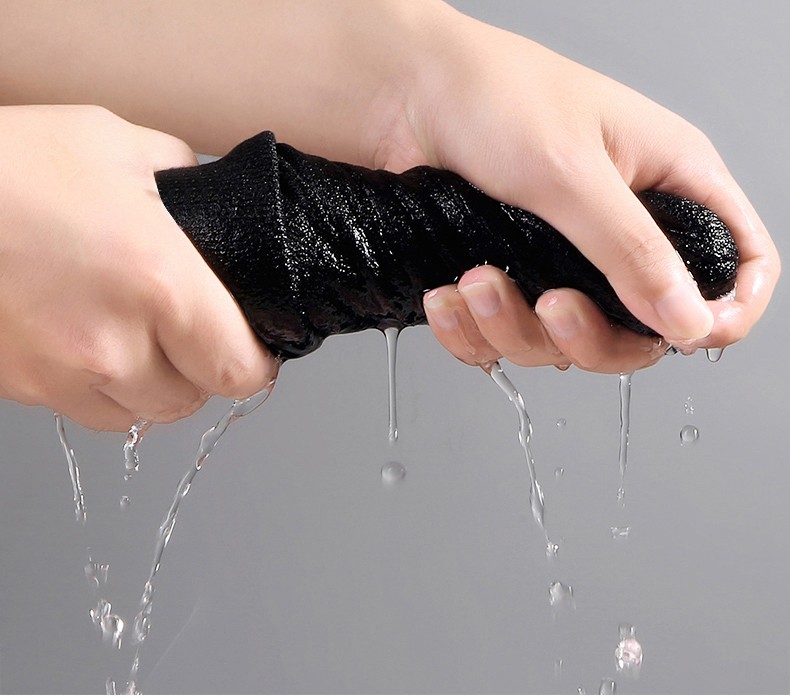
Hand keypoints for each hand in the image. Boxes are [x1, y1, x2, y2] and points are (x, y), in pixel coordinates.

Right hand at [0, 105, 277, 430]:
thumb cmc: (9, 164)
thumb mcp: (119, 146)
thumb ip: (183, 179)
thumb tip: (209, 206)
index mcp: (160, 282)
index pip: (239, 370)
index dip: (255, 363)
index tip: (254, 350)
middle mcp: (112, 342)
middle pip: (190, 400)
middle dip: (202, 371)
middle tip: (193, 336)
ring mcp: (60, 373)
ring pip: (138, 414)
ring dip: (151, 386)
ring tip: (138, 340)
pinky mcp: (20, 386)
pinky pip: (84, 410)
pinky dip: (100, 389)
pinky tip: (90, 345)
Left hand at [371, 8, 778, 371]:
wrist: (399, 94)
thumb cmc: (491, 95)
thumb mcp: (573, 171)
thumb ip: (633, 251)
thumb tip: (689, 319)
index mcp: (664, 183)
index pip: (735, 260)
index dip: (726, 309)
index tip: (690, 335)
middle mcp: (618, 228)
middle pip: (641, 328)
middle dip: (591, 336)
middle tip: (552, 304)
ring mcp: (560, 258)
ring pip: (563, 342)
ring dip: (513, 326)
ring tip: (476, 279)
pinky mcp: (507, 276)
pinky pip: (502, 338)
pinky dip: (473, 331)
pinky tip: (448, 296)